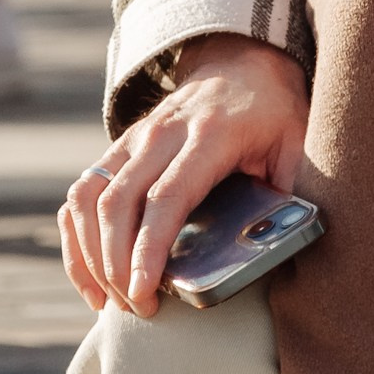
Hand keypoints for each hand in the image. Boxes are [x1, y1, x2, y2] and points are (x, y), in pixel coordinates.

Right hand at [57, 35, 308, 319]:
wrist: (242, 62)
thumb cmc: (273, 113)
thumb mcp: (298, 142)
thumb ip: (292, 190)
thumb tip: (283, 246)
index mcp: (209, 135)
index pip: (166, 198)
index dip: (148, 250)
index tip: (143, 294)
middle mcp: (162, 133)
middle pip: (119, 203)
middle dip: (117, 265)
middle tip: (138, 310)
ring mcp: (134, 138)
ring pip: (90, 198)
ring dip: (91, 256)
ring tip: (111, 302)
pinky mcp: (119, 148)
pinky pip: (81, 194)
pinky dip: (76, 240)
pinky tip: (91, 280)